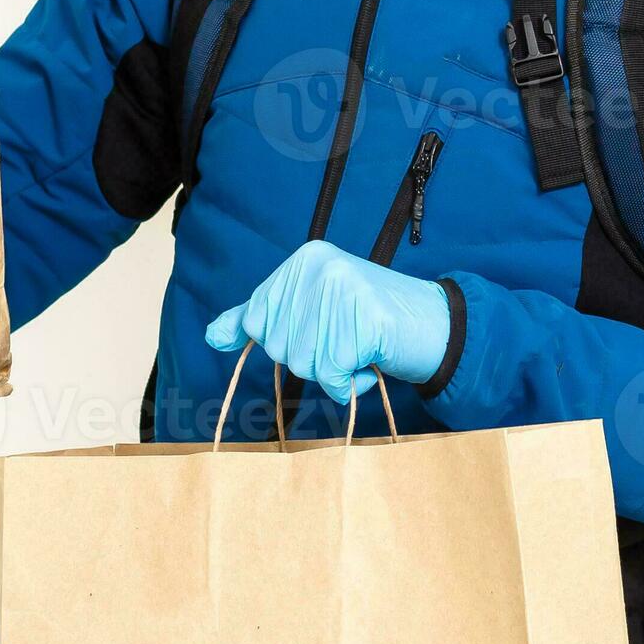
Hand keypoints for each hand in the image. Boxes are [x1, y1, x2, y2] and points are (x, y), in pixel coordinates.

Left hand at [204, 241, 451, 403]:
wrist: (431, 325)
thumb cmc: (365, 320)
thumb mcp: (308, 308)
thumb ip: (261, 318)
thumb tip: (212, 336)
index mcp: (300, 260)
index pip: (256, 320)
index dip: (284, 339)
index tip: (320, 327)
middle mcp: (318, 267)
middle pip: (277, 346)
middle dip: (310, 357)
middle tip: (345, 338)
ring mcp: (342, 291)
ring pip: (302, 363)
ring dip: (331, 372)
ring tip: (358, 348)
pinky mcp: (364, 320)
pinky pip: (333, 375)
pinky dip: (349, 383)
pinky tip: (368, 362)